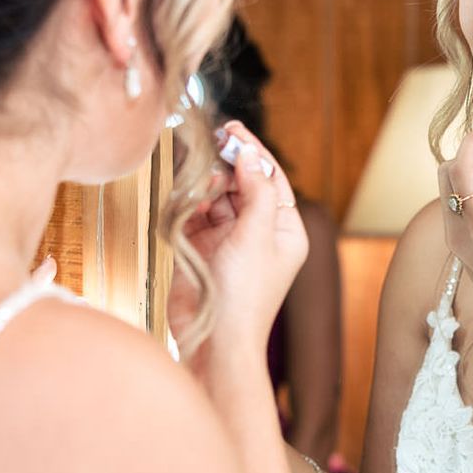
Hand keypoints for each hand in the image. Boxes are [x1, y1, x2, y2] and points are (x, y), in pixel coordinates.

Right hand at [168, 122, 306, 369]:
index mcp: (285, 231)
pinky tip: (187, 198)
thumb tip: (251, 155)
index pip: (271, 179)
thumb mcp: (257, 237)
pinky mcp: (202, 248)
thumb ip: (255, 192)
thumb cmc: (244, 297)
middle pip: (243, 184)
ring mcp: (229, 240)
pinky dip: (191, 203)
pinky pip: (196, 215)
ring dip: (207, 184)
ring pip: (217, 197)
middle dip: (228, 165)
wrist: (213, 341)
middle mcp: (259, 233)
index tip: (234, 131)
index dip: (254, 153)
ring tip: (198, 175)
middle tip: (210, 144)